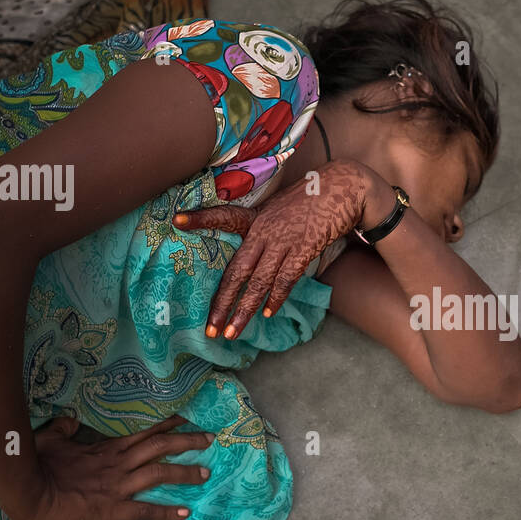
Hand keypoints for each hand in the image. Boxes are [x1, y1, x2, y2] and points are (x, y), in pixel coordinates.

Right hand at [15, 415, 213, 519]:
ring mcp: (118, 486)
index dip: (167, 425)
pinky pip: (144, 511)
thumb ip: (65, 428)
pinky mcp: (113, 510)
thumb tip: (73, 419)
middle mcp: (118, 464)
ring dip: (184, 473)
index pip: (144, 433)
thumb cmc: (34, 466)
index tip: (187, 418)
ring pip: (159, 473)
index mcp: (105, 450)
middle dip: (187, 441)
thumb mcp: (50, 439)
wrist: (27, 495)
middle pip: (160, 447)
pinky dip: (166, 513)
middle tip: (210, 438)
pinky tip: (185, 513)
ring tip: (206, 473)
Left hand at [173, 160, 387, 338]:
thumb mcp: (280, 207)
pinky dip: (276, 297)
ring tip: (232, 331)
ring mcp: (284, 241)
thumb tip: (255, 253)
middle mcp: (265, 231)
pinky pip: (287, 278)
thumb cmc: (312, 199)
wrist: (344, 188)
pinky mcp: (305, 248)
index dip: (200, 218)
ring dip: (245, 310)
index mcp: (257, 218)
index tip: (176, 220)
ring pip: (259, 282)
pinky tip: (268, 312)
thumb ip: (264, 228)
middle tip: (210, 327)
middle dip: (222, 301)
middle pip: (237, 270)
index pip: (224, 216)